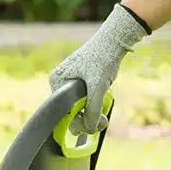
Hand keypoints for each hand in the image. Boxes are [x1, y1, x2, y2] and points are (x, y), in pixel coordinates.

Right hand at [48, 4, 147, 134]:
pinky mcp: (78, 79)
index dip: (77, 121)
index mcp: (57, 81)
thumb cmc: (102, 60)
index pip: (62, 111)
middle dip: (86, 118)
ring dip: (91, 110)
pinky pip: (82, 97)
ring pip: (77, 105)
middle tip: (103, 121)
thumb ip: (92, 109)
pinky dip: (93, 102)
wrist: (114, 40)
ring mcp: (68, 80)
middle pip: (69, 109)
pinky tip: (104, 99)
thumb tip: (89, 129)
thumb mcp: (98, 87)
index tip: (92, 128)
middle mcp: (59, 81)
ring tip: (105, 112)